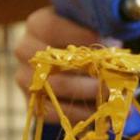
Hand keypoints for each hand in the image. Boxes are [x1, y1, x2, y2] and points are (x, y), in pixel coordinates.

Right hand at [14, 5, 107, 122]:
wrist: (66, 63)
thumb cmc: (82, 39)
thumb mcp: (87, 26)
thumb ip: (98, 29)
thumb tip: (114, 45)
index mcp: (37, 25)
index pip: (53, 28)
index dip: (81, 36)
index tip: (108, 44)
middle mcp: (24, 50)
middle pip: (54, 62)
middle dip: (89, 72)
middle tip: (114, 76)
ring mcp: (24, 78)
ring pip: (55, 88)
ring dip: (87, 94)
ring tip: (110, 95)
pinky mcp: (31, 102)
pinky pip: (53, 112)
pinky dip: (78, 114)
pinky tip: (98, 112)